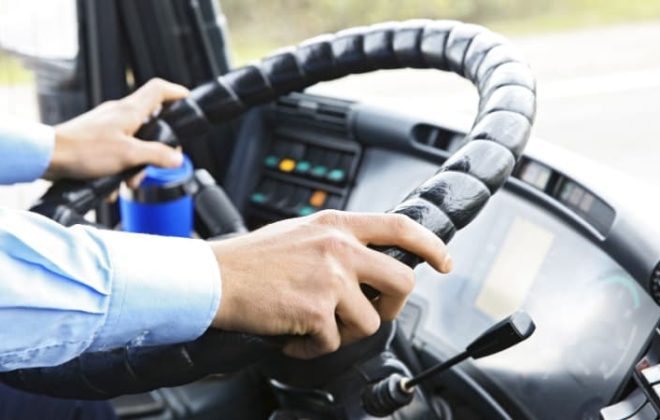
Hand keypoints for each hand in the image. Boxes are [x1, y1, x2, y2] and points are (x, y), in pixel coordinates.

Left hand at [44, 78, 188, 179]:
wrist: (48, 156)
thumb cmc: (83, 150)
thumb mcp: (129, 155)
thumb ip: (156, 155)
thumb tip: (176, 158)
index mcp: (130, 111)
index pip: (159, 90)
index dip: (177, 93)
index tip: (188, 101)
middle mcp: (119, 114)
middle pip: (151, 122)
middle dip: (157, 147)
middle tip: (158, 162)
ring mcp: (107, 125)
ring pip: (135, 142)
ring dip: (136, 164)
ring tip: (127, 180)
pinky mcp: (96, 138)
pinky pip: (118, 151)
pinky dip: (119, 168)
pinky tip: (111, 183)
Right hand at [210, 210, 451, 358]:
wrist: (213, 278)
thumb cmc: (251, 259)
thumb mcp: (302, 233)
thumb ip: (337, 242)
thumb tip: (367, 260)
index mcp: (336, 225)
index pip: (400, 227)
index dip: (430, 244)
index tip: (444, 260)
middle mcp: (338, 248)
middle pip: (402, 281)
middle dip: (393, 304)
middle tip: (371, 311)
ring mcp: (330, 279)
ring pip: (370, 321)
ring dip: (344, 332)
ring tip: (314, 325)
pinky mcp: (316, 311)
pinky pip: (332, 343)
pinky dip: (312, 348)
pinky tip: (292, 336)